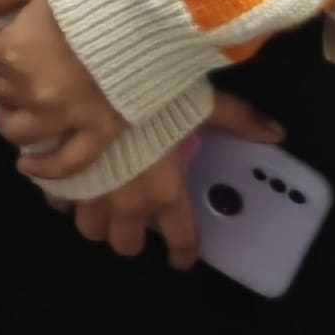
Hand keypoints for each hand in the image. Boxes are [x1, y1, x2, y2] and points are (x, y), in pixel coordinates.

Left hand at [0, 0, 121, 183]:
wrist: (150, 10)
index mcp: (13, 51)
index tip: (8, 31)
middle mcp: (32, 91)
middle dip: (0, 73)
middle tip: (20, 59)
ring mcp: (65, 117)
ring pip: (16, 131)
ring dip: (11, 116)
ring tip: (19, 103)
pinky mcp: (98, 132)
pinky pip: (65, 163)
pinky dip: (44, 168)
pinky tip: (27, 165)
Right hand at [63, 89, 282, 262]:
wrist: (92, 75)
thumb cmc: (153, 92)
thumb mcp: (202, 102)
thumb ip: (237, 119)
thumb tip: (278, 133)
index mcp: (164, 192)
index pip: (179, 238)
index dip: (182, 253)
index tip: (180, 259)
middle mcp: (125, 202)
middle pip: (125, 244)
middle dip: (131, 238)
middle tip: (137, 221)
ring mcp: (87, 192)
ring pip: (89, 229)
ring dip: (97, 221)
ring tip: (102, 203)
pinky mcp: (57, 175)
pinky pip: (57, 200)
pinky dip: (64, 196)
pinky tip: (70, 179)